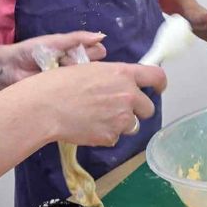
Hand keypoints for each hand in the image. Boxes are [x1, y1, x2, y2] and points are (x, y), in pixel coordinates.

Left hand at [3, 31, 106, 84]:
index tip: (92, 53)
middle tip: (71, 63)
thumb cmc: (30, 51)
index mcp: (74, 52)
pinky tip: (70, 88)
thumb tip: (102, 36)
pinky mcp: (62, 94)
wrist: (9, 68)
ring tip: (66, 74)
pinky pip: (73, 92)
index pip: (96, 53)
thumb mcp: (55, 42)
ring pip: (84, 80)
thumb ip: (77, 38)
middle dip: (88, 65)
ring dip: (79, 77)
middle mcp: (74, 67)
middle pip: (93, 67)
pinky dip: (73, 90)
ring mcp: (68, 82)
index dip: (96, 53)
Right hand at [35, 61, 166, 146]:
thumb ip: (112, 76)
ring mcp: (121, 118)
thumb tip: (119, 82)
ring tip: (96, 118)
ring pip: (132, 125)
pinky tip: (88, 127)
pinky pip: (114, 137)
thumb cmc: (60, 83)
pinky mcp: (111, 137)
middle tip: (117, 109)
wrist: (45, 107)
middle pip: (148, 108)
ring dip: (120, 124)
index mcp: (123, 74)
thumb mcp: (90, 69)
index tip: (159, 89)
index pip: (156, 76)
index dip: (160, 84)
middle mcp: (128, 96)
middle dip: (136, 110)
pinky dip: (104, 134)